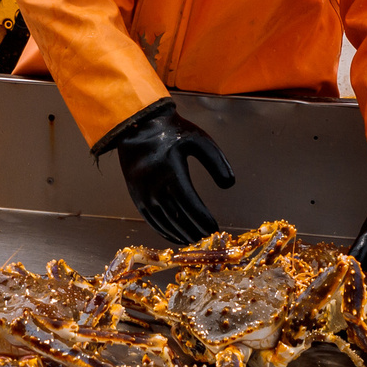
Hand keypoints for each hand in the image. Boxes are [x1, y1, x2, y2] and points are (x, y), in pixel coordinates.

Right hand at [94, 99, 235, 244]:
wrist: (138, 127)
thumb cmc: (172, 132)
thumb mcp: (199, 140)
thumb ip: (217, 161)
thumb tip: (229, 184)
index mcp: (172, 173)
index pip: (191, 205)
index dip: (204, 220)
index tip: (216, 228)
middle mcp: (155, 187)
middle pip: (179, 218)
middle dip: (195, 231)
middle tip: (209, 237)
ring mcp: (144, 195)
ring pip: (165, 223)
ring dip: (182, 234)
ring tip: (196, 239)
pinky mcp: (137, 198)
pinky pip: (152, 221)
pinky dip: (165, 232)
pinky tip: (177, 236)